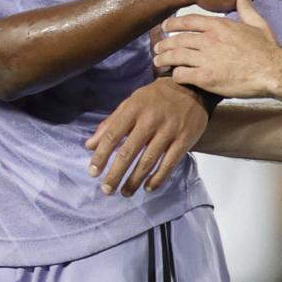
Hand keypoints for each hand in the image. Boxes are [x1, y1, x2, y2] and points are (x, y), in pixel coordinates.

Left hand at [85, 79, 208, 195]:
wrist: (191, 88)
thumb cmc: (155, 98)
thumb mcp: (131, 103)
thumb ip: (111, 123)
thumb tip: (90, 145)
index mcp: (134, 109)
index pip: (112, 135)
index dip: (101, 155)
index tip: (93, 172)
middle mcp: (150, 120)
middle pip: (129, 152)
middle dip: (116, 174)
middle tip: (107, 190)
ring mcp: (169, 131)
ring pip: (148, 161)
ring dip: (134, 181)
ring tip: (125, 193)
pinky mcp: (185, 140)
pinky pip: (169, 164)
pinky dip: (158, 179)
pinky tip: (148, 188)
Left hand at [152, 0, 281, 97]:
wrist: (272, 71)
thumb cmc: (267, 49)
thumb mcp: (257, 24)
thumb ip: (246, 8)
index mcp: (219, 26)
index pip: (188, 20)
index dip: (173, 23)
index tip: (164, 26)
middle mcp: (209, 40)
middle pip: (178, 39)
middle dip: (164, 44)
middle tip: (157, 48)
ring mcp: (206, 59)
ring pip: (176, 56)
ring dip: (164, 59)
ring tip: (158, 62)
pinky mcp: (206, 77)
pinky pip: (183, 74)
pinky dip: (176, 75)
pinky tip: (175, 76)